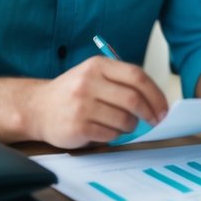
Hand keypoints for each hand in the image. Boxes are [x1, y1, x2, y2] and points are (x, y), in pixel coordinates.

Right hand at [25, 56, 167, 148]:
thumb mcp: (93, 76)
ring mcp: (82, 104)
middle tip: (155, 121)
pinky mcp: (77, 126)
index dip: (156, 94)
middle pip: (134, 98)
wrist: (36, 108)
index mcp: (98, 65)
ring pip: (124, 119)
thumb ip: (121, 82)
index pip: (137, 76)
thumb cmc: (73, 93)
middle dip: (150, 112)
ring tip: (125, 125)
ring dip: (131, 126)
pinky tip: (108, 131)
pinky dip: (116, 135)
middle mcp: (89, 82)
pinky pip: (110, 134)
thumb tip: (155, 102)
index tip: (164, 108)